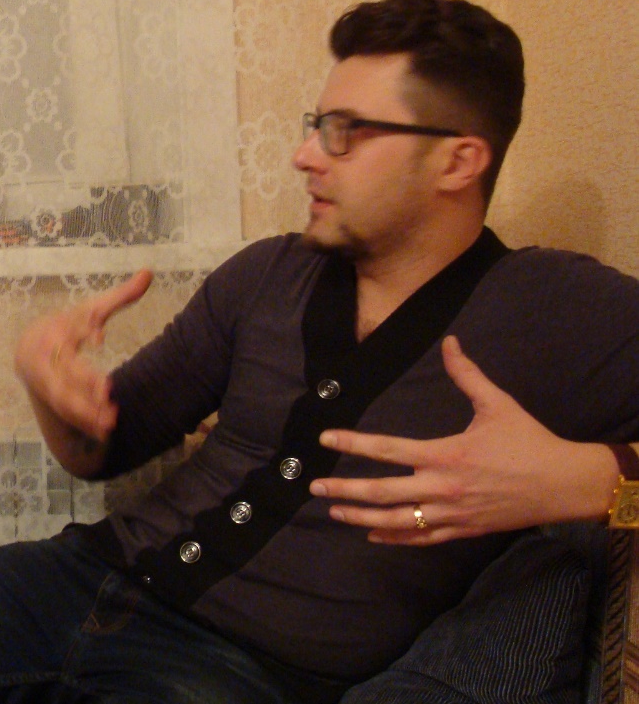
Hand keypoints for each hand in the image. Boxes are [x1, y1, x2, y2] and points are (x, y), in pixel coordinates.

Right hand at [14, 271, 152, 445]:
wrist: (27, 348)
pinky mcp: (48, 397)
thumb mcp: (90, 310)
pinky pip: (64, 412)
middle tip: (107, 393)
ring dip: (84, 411)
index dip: (81, 332)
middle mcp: (45, 357)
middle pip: (62, 370)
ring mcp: (44, 380)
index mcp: (55, 331)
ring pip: (61, 397)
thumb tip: (149, 272)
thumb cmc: (66, 327)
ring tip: (110, 421)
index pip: (67, 331)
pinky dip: (82, 422)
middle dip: (83, 383)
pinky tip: (103, 431)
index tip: (99, 337)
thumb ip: (120, 296)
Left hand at [309, 336, 617, 544]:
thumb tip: (450, 341)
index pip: (387, 449)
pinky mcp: (463, 530)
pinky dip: (395, 537)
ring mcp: (451, 513)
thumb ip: (467, 375)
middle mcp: (442, 487)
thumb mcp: (498, 404)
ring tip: (334, 513)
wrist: (564, 484)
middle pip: (382, 492)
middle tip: (314, 487)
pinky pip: (421, 537)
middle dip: (344, 491)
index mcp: (446, 454)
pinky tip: (373, 533)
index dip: (352, 444)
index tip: (325, 440)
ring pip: (396, 520)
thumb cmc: (530, 442)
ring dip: (361, 517)